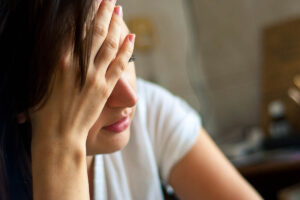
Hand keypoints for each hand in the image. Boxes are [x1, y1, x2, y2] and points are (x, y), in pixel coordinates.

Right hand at [29, 0, 134, 146]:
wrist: (58, 135)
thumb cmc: (42, 111)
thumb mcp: (38, 81)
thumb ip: (48, 61)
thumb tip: (57, 43)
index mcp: (58, 60)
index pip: (74, 29)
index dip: (84, 13)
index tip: (90, 3)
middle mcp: (78, 64)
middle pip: (94, 31)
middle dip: (103, 12)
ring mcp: (94, 76)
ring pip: (108, 44)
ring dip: (115, 25)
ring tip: (119, 9)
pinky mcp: (106, 88)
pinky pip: (119, 64)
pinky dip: (126, 50)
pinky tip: (131, 38)